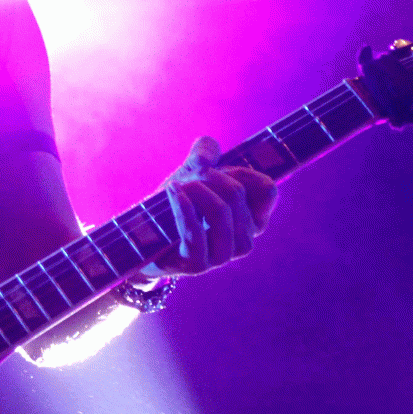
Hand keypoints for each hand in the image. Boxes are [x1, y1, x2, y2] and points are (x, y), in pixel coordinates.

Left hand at [146, 136, 276, 276]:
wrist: (146, 240)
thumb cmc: (176, 206)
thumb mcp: (191, 175)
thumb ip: (204, 154)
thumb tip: (207, 148)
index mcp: (252, 220)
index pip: (266, 189)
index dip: (241, 171)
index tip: (216, 169)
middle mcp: (243, 240)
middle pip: (237, 194)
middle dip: (210, 176)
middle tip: (188, 176)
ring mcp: (222, 256)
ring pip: (221, 211)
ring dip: (196, 189)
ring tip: (177, 184)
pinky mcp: (197, 265)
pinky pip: (195, 231)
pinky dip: (183, 206)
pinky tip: (173, 191)